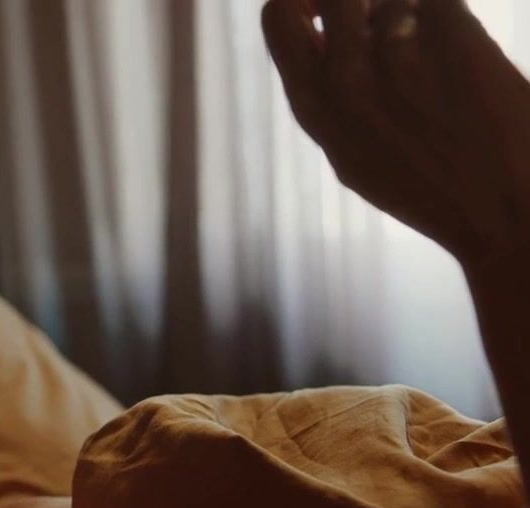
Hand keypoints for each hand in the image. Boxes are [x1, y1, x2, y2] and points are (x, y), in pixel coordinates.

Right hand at [262, 0, 529, 267]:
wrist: (504, 211)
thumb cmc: (429, 191)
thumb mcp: (352, 155)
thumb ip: (328, 99)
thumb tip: (320, 42)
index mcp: (314, 106)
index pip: (279, 16)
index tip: (326, 7)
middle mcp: (345, 74)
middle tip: (379, 15)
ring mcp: (396, 52)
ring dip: (412, 14)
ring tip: (432, 51)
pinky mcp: (452, 33)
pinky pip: (439, 0)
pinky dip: (448, 19)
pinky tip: (462, 53)